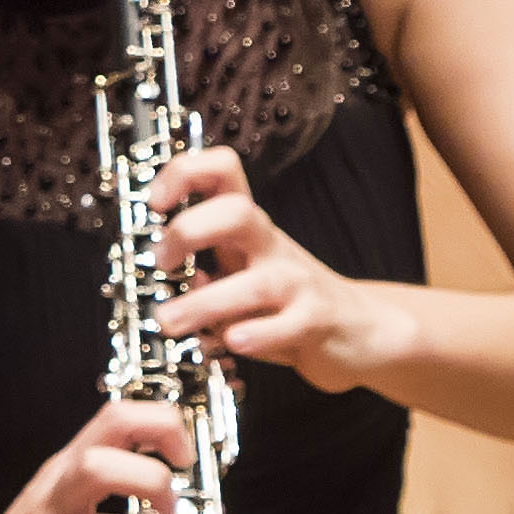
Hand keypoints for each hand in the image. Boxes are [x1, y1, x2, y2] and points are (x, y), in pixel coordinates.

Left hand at [153, 147, 415, 389]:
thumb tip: (171, 280)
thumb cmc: (286, 299)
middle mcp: (271, 246)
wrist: (358, 328)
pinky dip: (257, 336)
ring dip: (205, 303)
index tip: (155, 202)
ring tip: (170, 321)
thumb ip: (203, 274)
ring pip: (256, 283)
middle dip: (190, 232)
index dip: (184, 174)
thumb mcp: (239, 275)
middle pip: (238, 213)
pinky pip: (288, 325)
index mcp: (247, 227)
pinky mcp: (317, 321)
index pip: (223, 171)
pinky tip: (233, 342)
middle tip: (160, 263)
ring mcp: (298, 282)